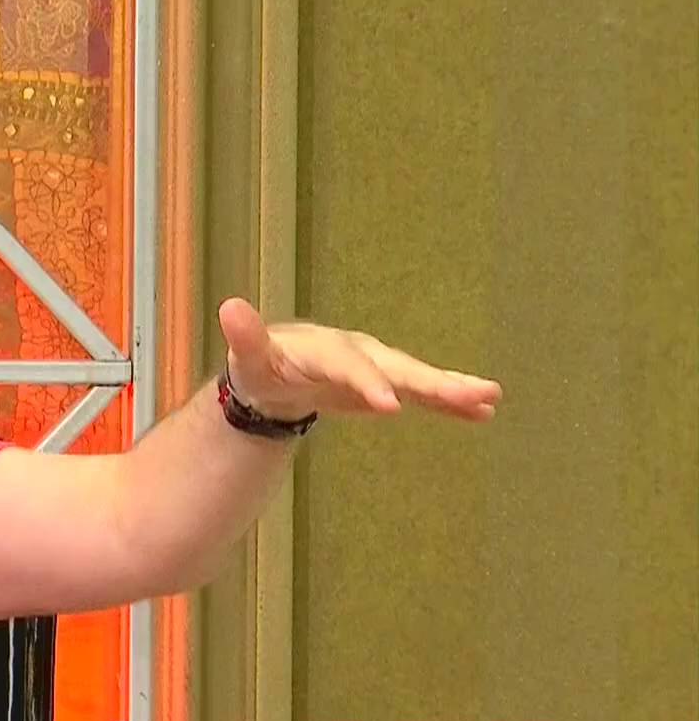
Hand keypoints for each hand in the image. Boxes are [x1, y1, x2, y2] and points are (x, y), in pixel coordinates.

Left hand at [217, 297, 501, 422]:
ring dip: (453, 389)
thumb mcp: (248, 358)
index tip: (388, 405)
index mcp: (326, 348)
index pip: (349, 365)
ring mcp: (378, 367)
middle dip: (431, 382)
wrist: (277, 372)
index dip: (367, 382)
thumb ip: (245, 338)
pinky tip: (483, 413)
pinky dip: (450, 404)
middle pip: (397, 367)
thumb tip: (229, 307)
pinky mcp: (388, 385)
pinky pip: (423, 394)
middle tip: (470, 395)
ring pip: (419, 378)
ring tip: (491, 399)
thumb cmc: (262, 367)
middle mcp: (360, 353)